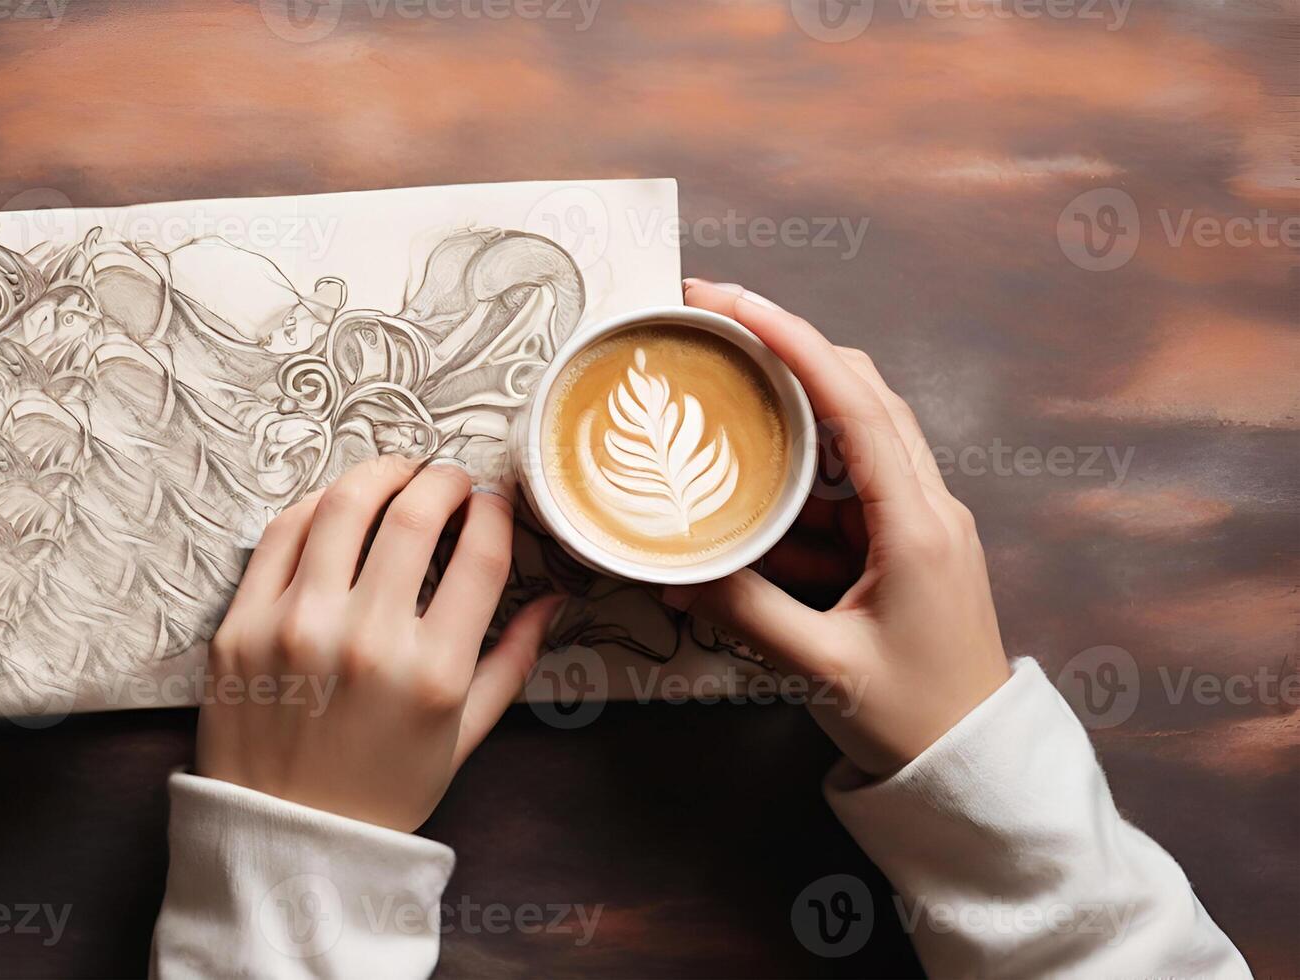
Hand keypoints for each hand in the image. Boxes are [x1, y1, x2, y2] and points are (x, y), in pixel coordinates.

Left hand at [197, 455, 564, 831]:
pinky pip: (281, 535)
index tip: (494, 502)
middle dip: (443, 480)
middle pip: (414, 515)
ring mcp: (293, 629)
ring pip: (343, 506)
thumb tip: (554, 598)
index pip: (480, 555)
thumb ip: (513, 662)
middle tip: (449, 480)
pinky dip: (317, 507)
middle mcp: (363, 642)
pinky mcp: (240, 627)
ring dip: (380, 475)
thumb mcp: (464, 736)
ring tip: (397, 477)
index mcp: (431, 673)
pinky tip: (338, 508)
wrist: (286, 841)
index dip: (496, 511)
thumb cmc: (382, 792)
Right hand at [671, 280, 1011, 776]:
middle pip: (858, 392)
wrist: (975, 768)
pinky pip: (839, 497)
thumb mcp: (822, 667)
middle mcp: (927, 507)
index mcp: (918, 523)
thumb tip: (671, 570)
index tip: (732, 302)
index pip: (854, 401)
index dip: (793, 340)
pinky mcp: (901, 549)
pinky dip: (789, 489)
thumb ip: (745, 612)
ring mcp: (917, 525)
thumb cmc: (914, 719)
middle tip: (712, 321)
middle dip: (786, 348)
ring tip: (714, 401)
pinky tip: (740, 502)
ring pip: (847, 440)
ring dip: (783, 419)